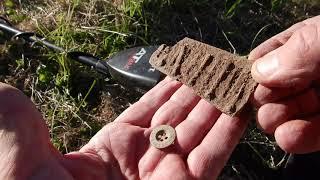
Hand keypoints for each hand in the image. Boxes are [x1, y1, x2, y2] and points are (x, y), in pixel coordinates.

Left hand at [0, 77, 247, 179]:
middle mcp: (142, 160)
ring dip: (218, 106)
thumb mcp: (23, 160)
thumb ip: (21, 122)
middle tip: (218, 68)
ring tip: (234, 80)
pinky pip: (211, 157)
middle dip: (199, 92)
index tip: (186, 69)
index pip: (148, 110)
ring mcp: (167, 175)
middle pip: (178, 117)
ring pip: (199, 133)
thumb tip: (7, 91)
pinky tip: (237, 108)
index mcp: (110, 149)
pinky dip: (226, 132)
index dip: (167, 89)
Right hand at [249, 15, 319, 153]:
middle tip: (261, 99)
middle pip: (272, 87)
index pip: (269, 55)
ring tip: (271, 118)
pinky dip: (296, 138)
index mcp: (307, 44)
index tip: (238, 79)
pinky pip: (309, 134)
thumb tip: (257, 71)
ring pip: (285, 112)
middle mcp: (310, 72)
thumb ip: (298, 50)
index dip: (253, 68)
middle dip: (264, 95)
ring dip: (275, 117)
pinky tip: (286, 136)